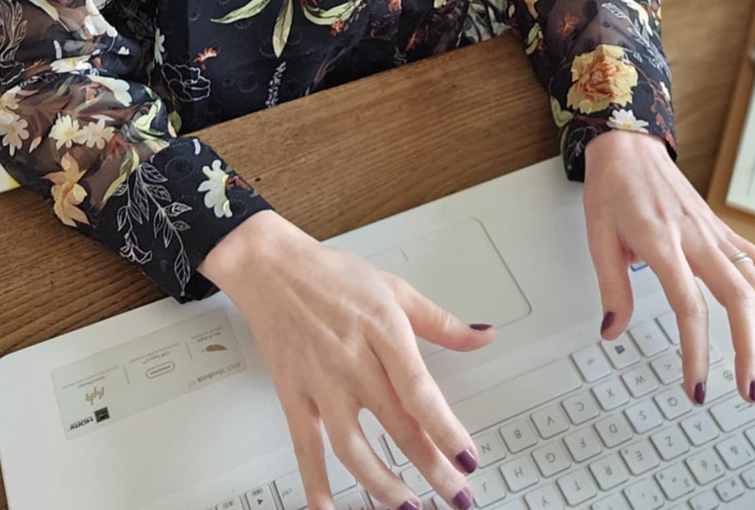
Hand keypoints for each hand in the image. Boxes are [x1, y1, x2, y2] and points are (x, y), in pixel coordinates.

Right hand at [200, 211, 493, 509]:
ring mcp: (321, 381)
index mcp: (383, 330)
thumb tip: (482, 336)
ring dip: (381, 484)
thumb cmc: (332, 275)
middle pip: (396, 423)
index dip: (446, 429)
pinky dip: (315, 483)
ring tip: (407, 506)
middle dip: (430, 466)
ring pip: (353, 446)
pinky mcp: (293, 395)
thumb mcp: (394, 288)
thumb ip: (440, 321)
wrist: (272, 268)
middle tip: (456, 495)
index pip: (420, 390)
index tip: (468, 457)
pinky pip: (305, 447)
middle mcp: (352, 359)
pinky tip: (328, 508)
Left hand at [582, 131, 754, 406]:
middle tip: (749, 390)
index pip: (688, 304)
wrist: (629, 142)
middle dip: (748, 349)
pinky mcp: (724, 230)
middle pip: (737, 297)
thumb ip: (612, 286)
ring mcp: (715, 233)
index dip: (696, 351)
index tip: (696, 387)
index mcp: (660, 239)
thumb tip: (613, 330)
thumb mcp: (597, 234)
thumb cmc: (613, 186)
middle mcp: (696, 236)